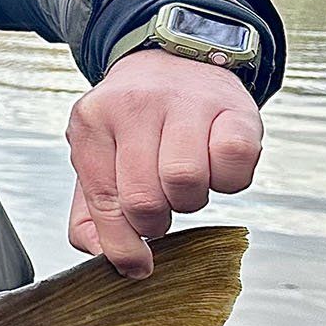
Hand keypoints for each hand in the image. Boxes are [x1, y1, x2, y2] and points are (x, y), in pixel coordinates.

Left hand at [65, 49, 261, 278]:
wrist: (174, 61)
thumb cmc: (132, 123)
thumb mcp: (96, 159)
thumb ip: (90, 214)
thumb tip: (105, 256)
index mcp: (91, 121)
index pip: (104, 199)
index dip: (121, 243)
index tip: (136, 264)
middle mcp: (134, 105)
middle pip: (145, 197)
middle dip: (154, 222)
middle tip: (161, 209)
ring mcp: (185, 101)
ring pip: (186, 181)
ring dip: (190, 201)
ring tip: (183, 186)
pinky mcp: (234, 107)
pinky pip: (235, 161)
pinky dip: (229, 181)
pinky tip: (215, 169)